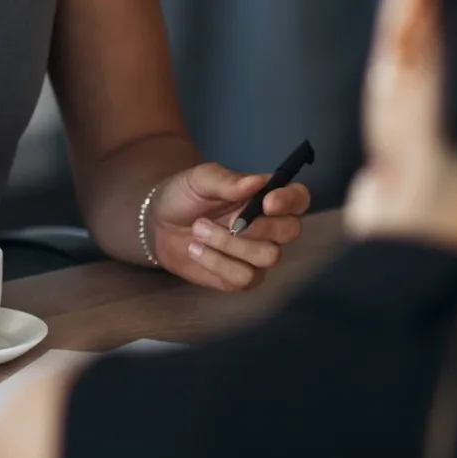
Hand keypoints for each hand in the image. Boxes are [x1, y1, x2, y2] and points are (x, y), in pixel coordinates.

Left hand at [148, 162, 309, 290]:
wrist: (158, 222)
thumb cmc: (185, 195)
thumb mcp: (200, 179)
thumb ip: (228, 180)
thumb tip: (258, 180)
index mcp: (265, 197)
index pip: (298, 198)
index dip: (290, 200)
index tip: (266, 202)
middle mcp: (269, 227)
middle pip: (291, 231)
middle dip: (259, 227)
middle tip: (228, 221)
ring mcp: (257, 254)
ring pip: (267, 256)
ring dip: (228, 243)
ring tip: (197, 229)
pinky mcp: (241, 277)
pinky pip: (244, 278)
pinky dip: (216, 262)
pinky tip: (195, 249)